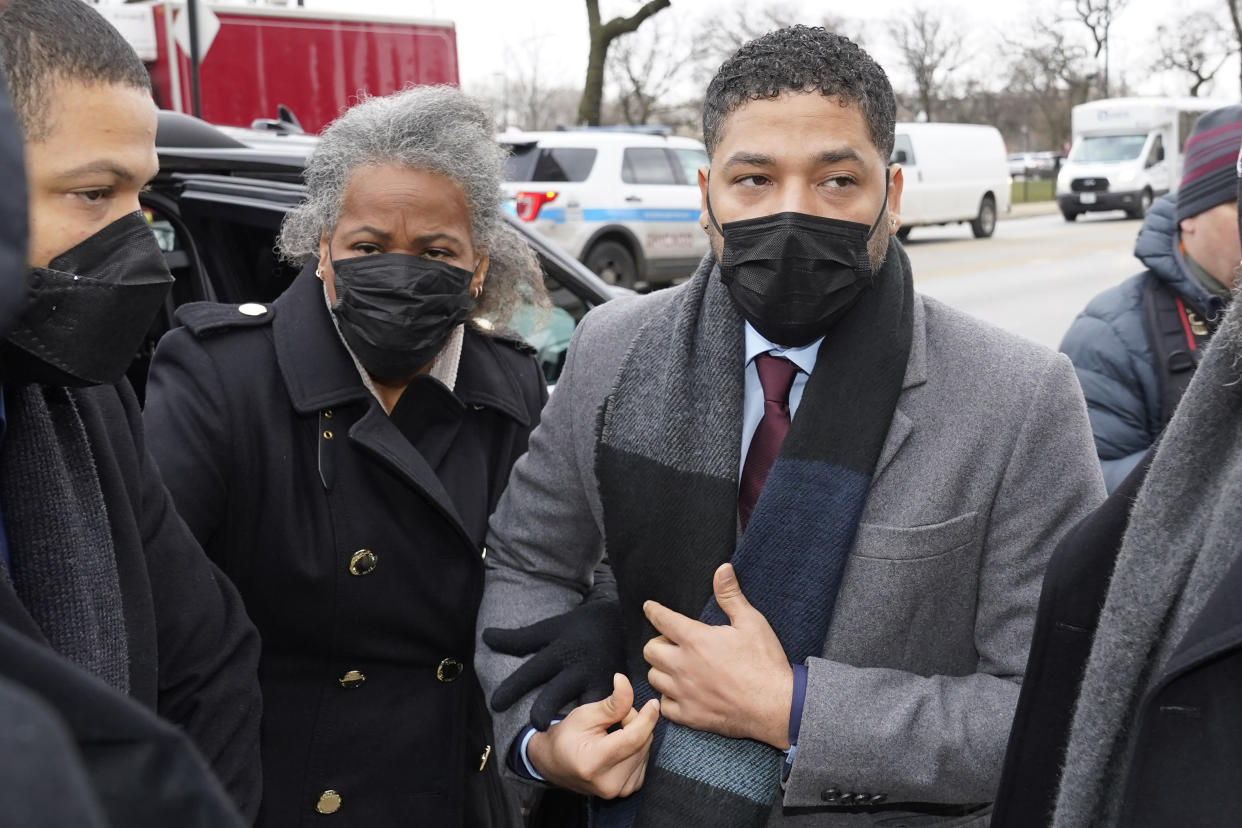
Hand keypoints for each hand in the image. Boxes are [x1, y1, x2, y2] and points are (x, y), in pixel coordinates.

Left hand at [483, 594, 624, 728]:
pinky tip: (598, 739)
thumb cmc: (582, 626)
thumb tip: (486, 636)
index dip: (514, 687)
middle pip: (558, 690)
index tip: (495, 704)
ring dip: (577, 722)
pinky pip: (612, 709)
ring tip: (566, 739)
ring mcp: (599, 680)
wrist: (624, 619)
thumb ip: (519, 638)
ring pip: (587, 705)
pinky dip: (606, 722)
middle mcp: (578, 667)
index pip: (532, 671)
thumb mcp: (551, 628)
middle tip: (534, 724)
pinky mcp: (617, 690)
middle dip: (546, 707)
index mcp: (559, 651)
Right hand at [526, 673, 659, 798]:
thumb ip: (611, 703)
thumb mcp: (585, 714)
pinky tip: (619, 746)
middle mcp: (609, 783)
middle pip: (641, 743)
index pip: (634, 738)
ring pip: (645, 751)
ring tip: (613, 732)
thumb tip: (626, 682)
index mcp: (594, 762)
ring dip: (636, 736)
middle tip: (615, 717)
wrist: (554, 764)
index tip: (653, 702)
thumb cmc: (567, 736)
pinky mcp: (627, 790)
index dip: (647, 718)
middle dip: (635, 723)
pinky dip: (636, 749)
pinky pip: (644, 761)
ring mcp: (619, 790)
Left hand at [642, 563, 792, 748]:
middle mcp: (683, 666)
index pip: (662, 619)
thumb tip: (722, 569)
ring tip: (676, 667)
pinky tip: (681, 692)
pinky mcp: (690, 716)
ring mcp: (684, 693)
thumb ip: (730, 595)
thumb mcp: (751, 622)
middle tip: (672, 642)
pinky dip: (669, 698)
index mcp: (695, 640)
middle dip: (657, 642)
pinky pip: (664, 705)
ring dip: (661, 669)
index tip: (649, 607)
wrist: (777, 706)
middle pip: (650, 650)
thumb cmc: (765, 662)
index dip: (653, 610)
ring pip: (653, 677)